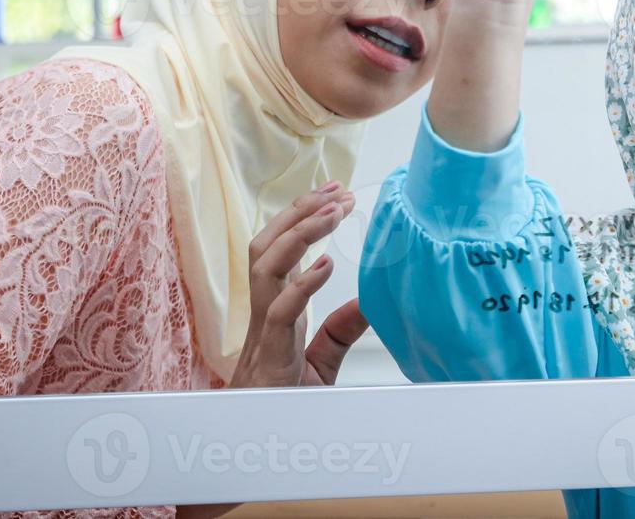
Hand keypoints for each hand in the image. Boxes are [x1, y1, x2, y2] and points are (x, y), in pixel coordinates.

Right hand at [228, 180, 368, 388]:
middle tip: (338, 190)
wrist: (264, 444)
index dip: (304, 217)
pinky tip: (326, 266)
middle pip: (266, 244)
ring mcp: (263, 330)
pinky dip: (302, 285)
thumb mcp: (323, 359)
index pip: (282, 248)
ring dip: (299, 234)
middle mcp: (264, 310)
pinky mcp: (270, 355)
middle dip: (299, 211)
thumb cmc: (286, 401)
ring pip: (265, 266)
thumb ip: (342, 329)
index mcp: (275, 306)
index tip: (337, 194)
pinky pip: (279, 312)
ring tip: (334, 212)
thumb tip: (371, 300)